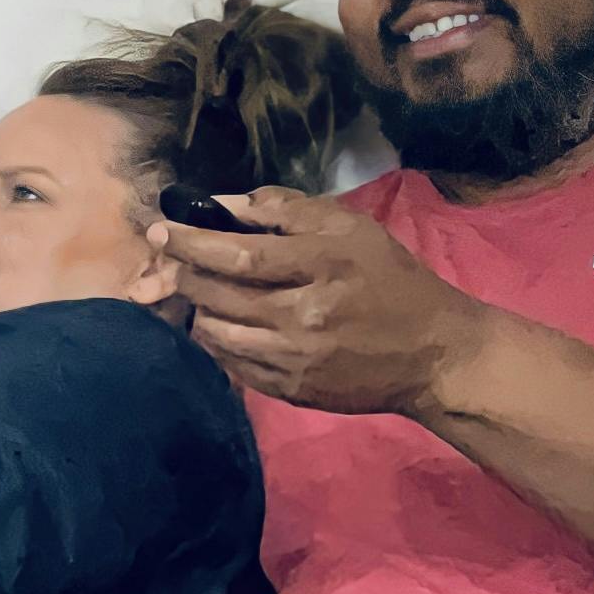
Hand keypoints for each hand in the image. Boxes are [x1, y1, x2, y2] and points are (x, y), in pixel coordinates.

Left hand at [151, 190, 495, 416]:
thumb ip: (285, 210)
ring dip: (196, 309)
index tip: (160, 231)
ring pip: (215, 332)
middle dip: (183, 274)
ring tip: (200, 291)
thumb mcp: (350, 228)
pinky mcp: (290, 390)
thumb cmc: (391, 279)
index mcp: (322, 266)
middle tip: (170, 260)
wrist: (433, 354)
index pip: (238, 254)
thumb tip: (223, 204)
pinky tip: (223, 323)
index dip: (192, 243)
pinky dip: (216, 341)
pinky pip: (230, 364)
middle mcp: (303, 316)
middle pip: (217, 294)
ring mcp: (294, 358)